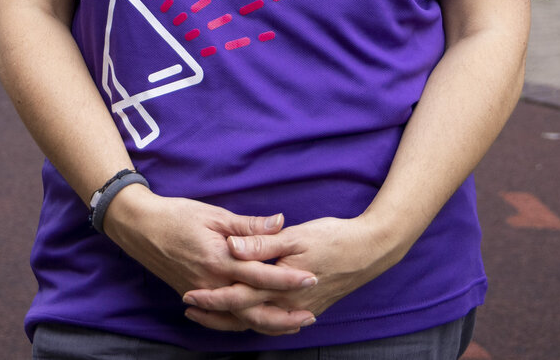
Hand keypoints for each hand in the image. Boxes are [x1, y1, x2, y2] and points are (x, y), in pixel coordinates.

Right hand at [103, 187, 319, 333]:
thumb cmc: (176, 215)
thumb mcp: (214, 215)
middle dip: (283, 314)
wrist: (139, 227)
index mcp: (219, 260)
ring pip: (238, 318)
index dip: (287, 278)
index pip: (261, 275)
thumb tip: (279, 222)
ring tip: (291, 323)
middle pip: (253, 308)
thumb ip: (248, 225)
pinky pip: (221, 317)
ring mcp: (202, 294)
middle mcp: (212, 284)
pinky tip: (256, 322)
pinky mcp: (194, 296)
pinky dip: (241, 323)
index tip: (311, 277)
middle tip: (309, 314)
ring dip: (266, 323)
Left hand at [181, 215, 400, 332]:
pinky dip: (257, 323)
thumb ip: (262, 243)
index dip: (212, 298)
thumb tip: (233, 247)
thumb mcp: (296, 236)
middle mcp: (286, 303)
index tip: (189, 297)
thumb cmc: (333, 238)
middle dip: (216, 314)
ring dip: (233, 321)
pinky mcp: (308, 307)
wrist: (370, 251)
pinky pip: (276, 323)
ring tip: (210, 317)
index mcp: (279, 285)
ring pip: (259, 323)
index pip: (238, 296)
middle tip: (190, 309)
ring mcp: (298, 308)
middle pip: (244, 315)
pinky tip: (249, 318)